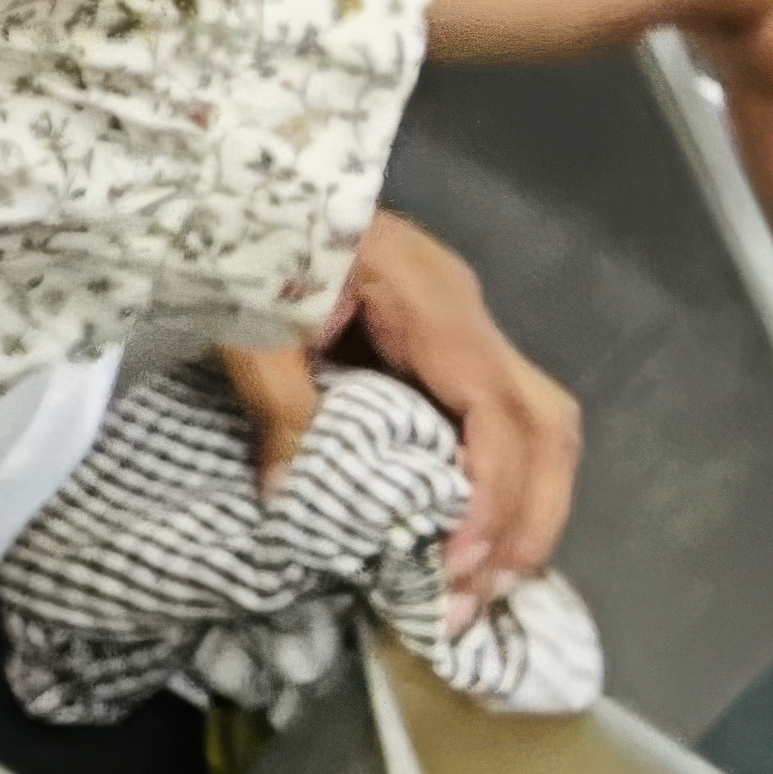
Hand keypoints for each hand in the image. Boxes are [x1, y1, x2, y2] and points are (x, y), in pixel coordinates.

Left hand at [212, 209, 581, 606]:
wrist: (226, 173)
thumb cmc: (237, 235)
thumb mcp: (249, 322)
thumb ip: (280, 406)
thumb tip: (295, 502)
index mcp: (428, 299)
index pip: (496, 409)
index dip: (491, 495)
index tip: (456, 565)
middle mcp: (464, 311)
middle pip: (546, 422)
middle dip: (528, 519)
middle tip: (476, 599)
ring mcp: (459, 323)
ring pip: (536, 422)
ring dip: (521, 508)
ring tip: (476, 585)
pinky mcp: (440, 339)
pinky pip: (495, 417)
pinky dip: (495, 481)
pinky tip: (463, 535)